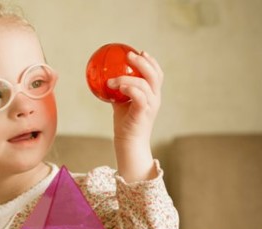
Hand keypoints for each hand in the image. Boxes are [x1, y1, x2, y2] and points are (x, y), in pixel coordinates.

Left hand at [107, 51, 162, 181]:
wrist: (129, 143)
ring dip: (127, 78)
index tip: (140, 52)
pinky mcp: (144, 113)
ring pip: (144, 84)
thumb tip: (104, 78)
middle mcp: (155, 99)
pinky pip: (139, 97)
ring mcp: (151, 106)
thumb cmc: (125, 123)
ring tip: (112, 79)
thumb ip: (118, 91)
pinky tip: (118, 87)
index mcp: (152, 95)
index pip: (157, 74)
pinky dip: (129, 89)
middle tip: (129, 56)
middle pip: (155, 75)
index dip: (151, 61)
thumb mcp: (121, 103)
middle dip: (143, 62)